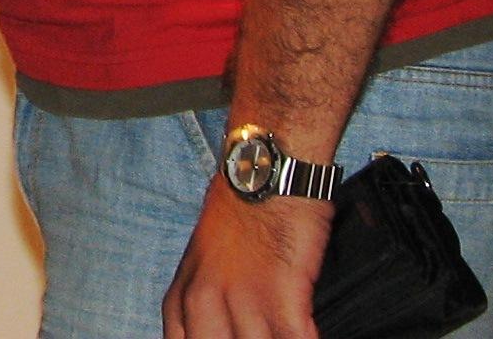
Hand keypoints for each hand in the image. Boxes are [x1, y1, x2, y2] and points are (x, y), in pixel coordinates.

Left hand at [162, 183, 331, 338]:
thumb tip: (224, 332)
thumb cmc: (241, 213)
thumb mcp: (205, 262)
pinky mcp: (280, 294)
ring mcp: (240, 300)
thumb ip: (207, 304)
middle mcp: (202, 302)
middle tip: (257, 335)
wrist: (265, 169)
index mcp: (182, 296)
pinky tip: (310, 336)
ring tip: (282, 334)